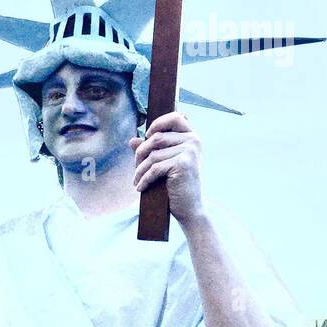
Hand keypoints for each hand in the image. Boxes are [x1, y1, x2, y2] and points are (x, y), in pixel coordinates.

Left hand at [130, 112, 204, 226]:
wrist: (190, 209)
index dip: (157, 124)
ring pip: (153, 155)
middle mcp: (193, 141)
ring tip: (137, 180)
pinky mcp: (183, 164)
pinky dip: (144, 178)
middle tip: (137, 168)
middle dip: (141, 153)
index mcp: (192, 137)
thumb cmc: (178, 185)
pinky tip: (140, 187)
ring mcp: (189, 151)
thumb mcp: (164, 164)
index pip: (175, 117)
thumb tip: (132, 140)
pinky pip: (154, 168)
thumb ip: (151, 150)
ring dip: (140, 169)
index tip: (147, 137)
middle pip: (156, 138)